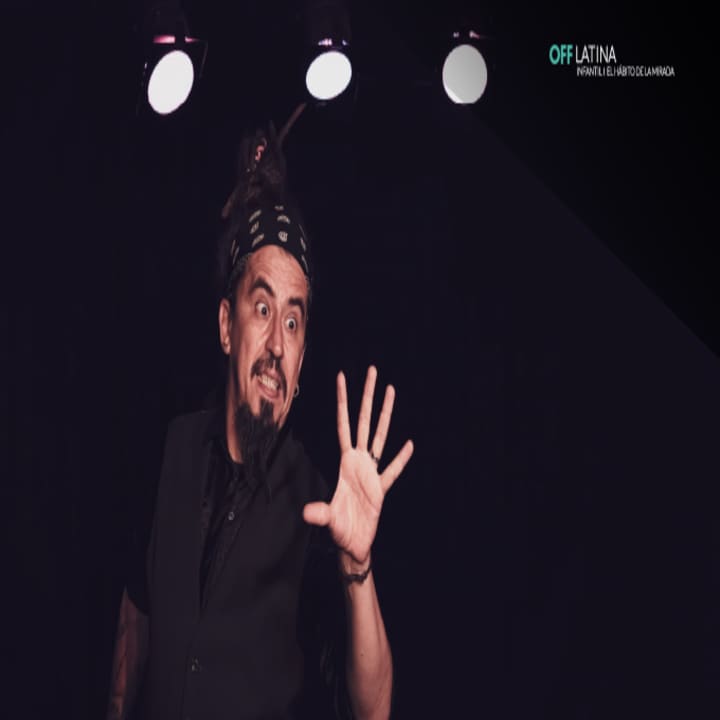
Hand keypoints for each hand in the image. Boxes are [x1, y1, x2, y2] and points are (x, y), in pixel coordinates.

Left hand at [303, 366, 413, 566]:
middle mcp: (357, 462)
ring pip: (381, 437)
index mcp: (344, 462)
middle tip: (372, 370)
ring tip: (392, 390)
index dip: (343, 402)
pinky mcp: (382, 487)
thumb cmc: (339, 531)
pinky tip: (409, 444)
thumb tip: (307, 513)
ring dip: (386, 414)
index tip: (342, 377)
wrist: (353, 546)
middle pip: (365, 422)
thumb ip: (320, 514)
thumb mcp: (328, 520)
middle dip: (367, 396)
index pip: (344, 425)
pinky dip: (401, 458)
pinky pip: (393, 469)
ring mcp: (371, 472)